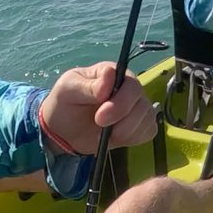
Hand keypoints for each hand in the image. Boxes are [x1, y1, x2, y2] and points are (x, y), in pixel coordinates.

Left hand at [40, 62, 158, 153]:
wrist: (64, 129)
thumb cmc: (65, 103)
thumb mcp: (68, 90)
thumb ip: (88, 85)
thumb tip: (110, 75)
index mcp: (115, 74)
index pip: (131, 85)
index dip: (120, 103)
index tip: (100, 117)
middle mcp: (130, 89)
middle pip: (142, 105)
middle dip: (122, 120)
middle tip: (100, 125)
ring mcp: (137, 107)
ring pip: (147, 120)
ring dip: (126, 131)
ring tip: (105, 133)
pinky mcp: (140, 125)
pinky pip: (148, 132)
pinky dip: (133, 138)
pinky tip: (116, 137)